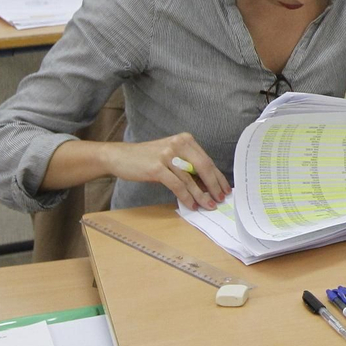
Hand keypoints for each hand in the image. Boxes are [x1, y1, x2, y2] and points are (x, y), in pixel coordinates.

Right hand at [102, 133, 229, 210]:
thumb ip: (187, 166)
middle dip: (214, 185)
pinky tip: (191, 205)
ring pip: (190, 179)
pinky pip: (177, 185)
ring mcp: (167, 155)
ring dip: (201, 195)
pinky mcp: (156, 168)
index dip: (218, 176)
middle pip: (203, 167)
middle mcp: (179, 144)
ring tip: (208, 205)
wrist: (120, 156)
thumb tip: (207, 185)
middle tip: (220, 199)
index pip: (207, 160)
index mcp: (186, 140)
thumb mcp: (170, 156)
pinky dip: (186, 197)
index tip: (225, 189)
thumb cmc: (147, 159)